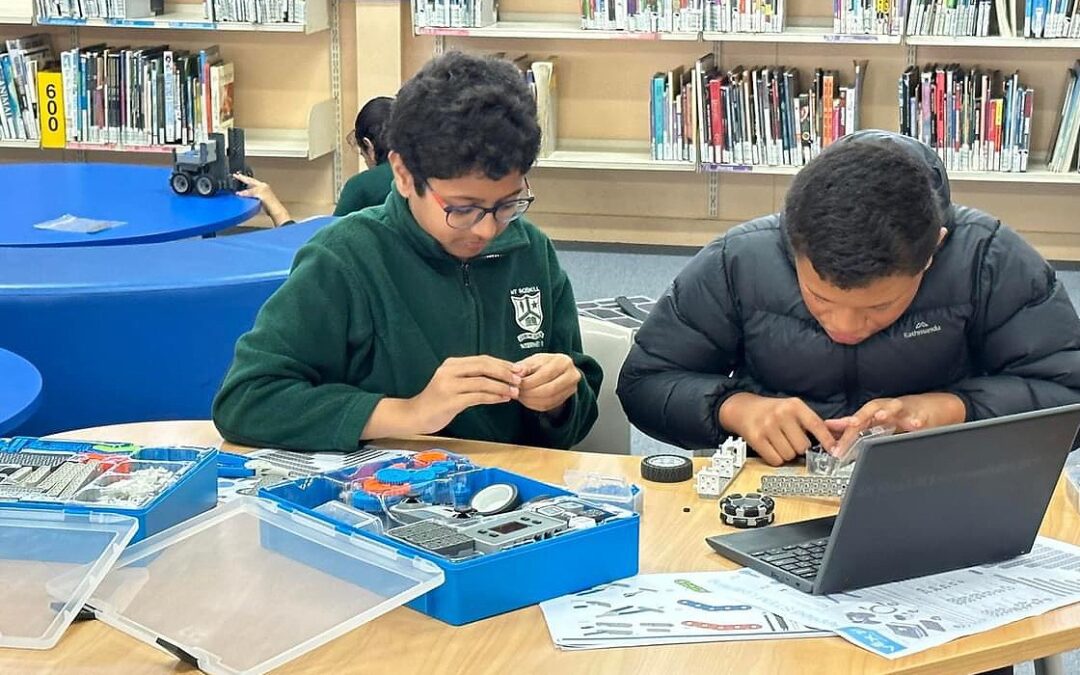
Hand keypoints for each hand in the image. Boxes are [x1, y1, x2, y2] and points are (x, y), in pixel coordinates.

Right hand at [233, 172, 291, 225]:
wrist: (275, 211)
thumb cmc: (271, 202)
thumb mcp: (259, 193)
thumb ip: (249, 192)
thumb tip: (240, 193)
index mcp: (262, 185)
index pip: (250, 180)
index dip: (242, 177)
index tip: (235, 175)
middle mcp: (262, 188)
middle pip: (250, 182)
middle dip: (243, 179)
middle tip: (236, 176)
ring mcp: (261, 194)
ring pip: (251, 188)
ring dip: (244, 186)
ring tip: (238, 184)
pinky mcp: (260, 200)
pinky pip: (251, 195)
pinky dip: (246, 194)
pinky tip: (244, 195)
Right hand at [407, 356, 522, 433]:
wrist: (415, 416)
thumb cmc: (437, 401)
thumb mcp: (453, 383)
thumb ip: (472, 377)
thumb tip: (500, 376)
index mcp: (452, 364)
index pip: (482, 359)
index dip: (502, 363)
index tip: (518, 369)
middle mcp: (449, 371)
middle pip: (483, 366)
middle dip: (505, 372)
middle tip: (520, 379)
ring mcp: (449, 385)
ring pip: (482, 381)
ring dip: (502, 386)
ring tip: (515, 391)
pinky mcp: (450, 401)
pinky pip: (477, 396)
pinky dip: (493, 397)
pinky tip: (503, 399)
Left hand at [515, 353, 580, 412]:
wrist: (555, 370)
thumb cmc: (543, 364)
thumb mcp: (534, 360)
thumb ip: (526, 366)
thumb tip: (518, 372)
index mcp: (564, 362)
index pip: (546, 374)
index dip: (529, 381)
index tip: (516, 383)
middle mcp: (572, 375)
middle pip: (549, 389)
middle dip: (530, 392)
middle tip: (516, 392)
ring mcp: (571, 389)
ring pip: (549, 400)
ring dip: (531, 400)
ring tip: (520, 396)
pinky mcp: (566, 399)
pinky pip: (548, 406)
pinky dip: (534, 405)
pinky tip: (526, 400)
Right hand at [718, 393, 835, 466]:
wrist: (742, 408)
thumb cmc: (770, 410)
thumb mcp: (791, 408)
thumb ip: (809, 422)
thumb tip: (833, 440)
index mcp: (794, 405)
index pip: (817, 425)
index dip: (827, 441)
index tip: (835, 452)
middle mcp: (781, 414)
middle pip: (803, 446)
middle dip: (799, 448)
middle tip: (791, 440)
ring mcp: (768, 426)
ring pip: (789, 455)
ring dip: (786, 454)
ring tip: (779, 442)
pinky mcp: (756, 437)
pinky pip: (775, 459)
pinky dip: (775, 459)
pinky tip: (771, 448)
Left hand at [825, 393, 966, 454]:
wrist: (937, 407)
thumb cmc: (904, 413)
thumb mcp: (878, 418)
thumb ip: (856, 424)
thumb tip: (831, 427)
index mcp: (876, 411)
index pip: (856, 420)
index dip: (844, 430)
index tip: (836, 445)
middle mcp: (888, 408)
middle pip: (871, 410)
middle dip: (861, 417)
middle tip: (852, 424)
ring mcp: (906, 410)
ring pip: (895, 408)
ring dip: (887, 411)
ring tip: (881, 416)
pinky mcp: (925, 415)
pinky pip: (921, 417)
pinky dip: (918, 420)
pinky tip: (916, 424)